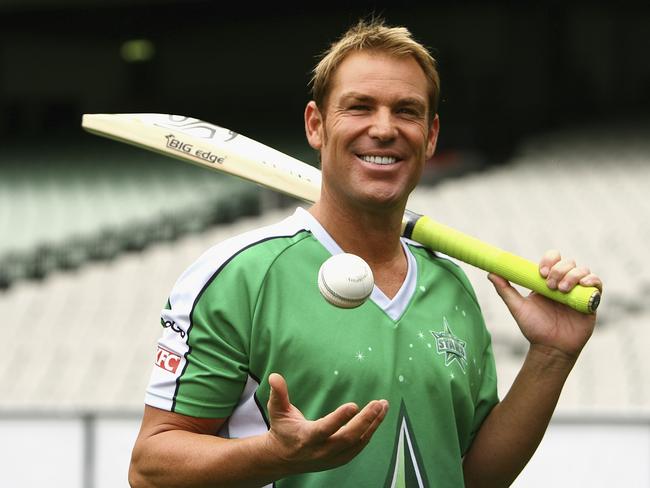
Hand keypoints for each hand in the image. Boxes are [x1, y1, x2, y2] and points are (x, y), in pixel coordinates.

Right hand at [263, 373, 387, 474]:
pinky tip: (377, 419)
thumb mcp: (277, 411)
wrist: (282, 458)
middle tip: (378, 404)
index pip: (325, 429)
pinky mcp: (339, 460)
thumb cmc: (282, 429)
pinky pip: (359, 447)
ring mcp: (332, 457)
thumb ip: (278, 394)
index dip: (339, 418)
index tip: (354, 405)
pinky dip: (369, 433)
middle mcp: (321, 450)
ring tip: (383, 407)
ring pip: (357, 443)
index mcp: (306, 437)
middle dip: (366, 420)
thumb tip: (275, 376)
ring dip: (373, 425)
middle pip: (348, 437)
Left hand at [488, 250, 601, 361]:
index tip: (541, 272)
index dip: (548, 260)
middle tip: (550, 286)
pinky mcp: (591, 300)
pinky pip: (597, 284)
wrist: (550, 348)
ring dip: (572, 275)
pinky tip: (582, 285)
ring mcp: (578, 291)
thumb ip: (505, 290)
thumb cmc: (534, 328)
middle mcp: (564, 282)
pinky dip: (591, 280)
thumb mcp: (518, 307)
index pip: (552, 259)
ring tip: (561, 290)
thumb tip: (490, 273)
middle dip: (559, 270)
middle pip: (568, 262)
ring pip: (582, 270)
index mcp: (547, 281)